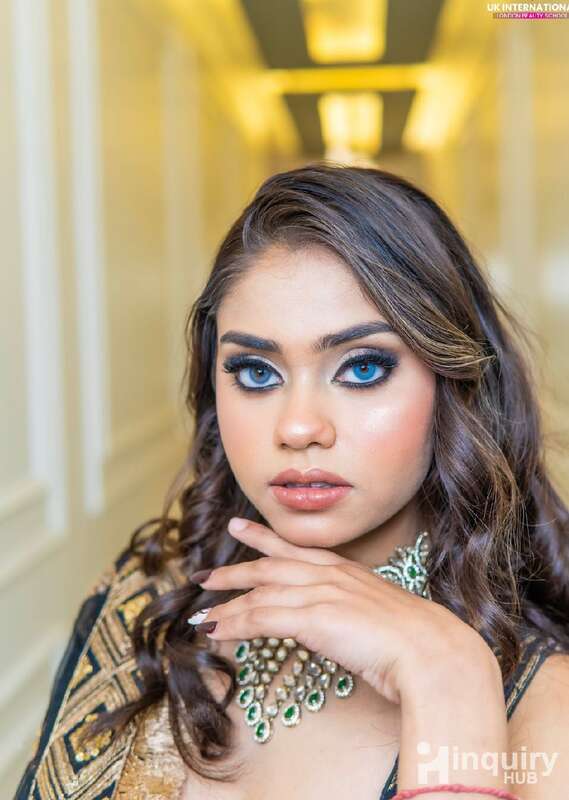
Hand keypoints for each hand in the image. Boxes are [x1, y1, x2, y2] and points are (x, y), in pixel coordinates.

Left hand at [190, 518, 490, 704]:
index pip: (295, 550)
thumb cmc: (414, 640)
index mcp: (346, 571)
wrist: (431, 649)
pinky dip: (235, 625)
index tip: (241, 527)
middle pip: (269, 567)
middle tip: (205, 573)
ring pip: (260, 594)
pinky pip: (261, 618)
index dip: (264, 539)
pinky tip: (215, 632)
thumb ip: (354, 614)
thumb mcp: (379, 618)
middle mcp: (329, 575)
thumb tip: (339, 627)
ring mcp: (320, 593)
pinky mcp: (313, 617)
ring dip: (227, 605)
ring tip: (202, 614)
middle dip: (235, 569)